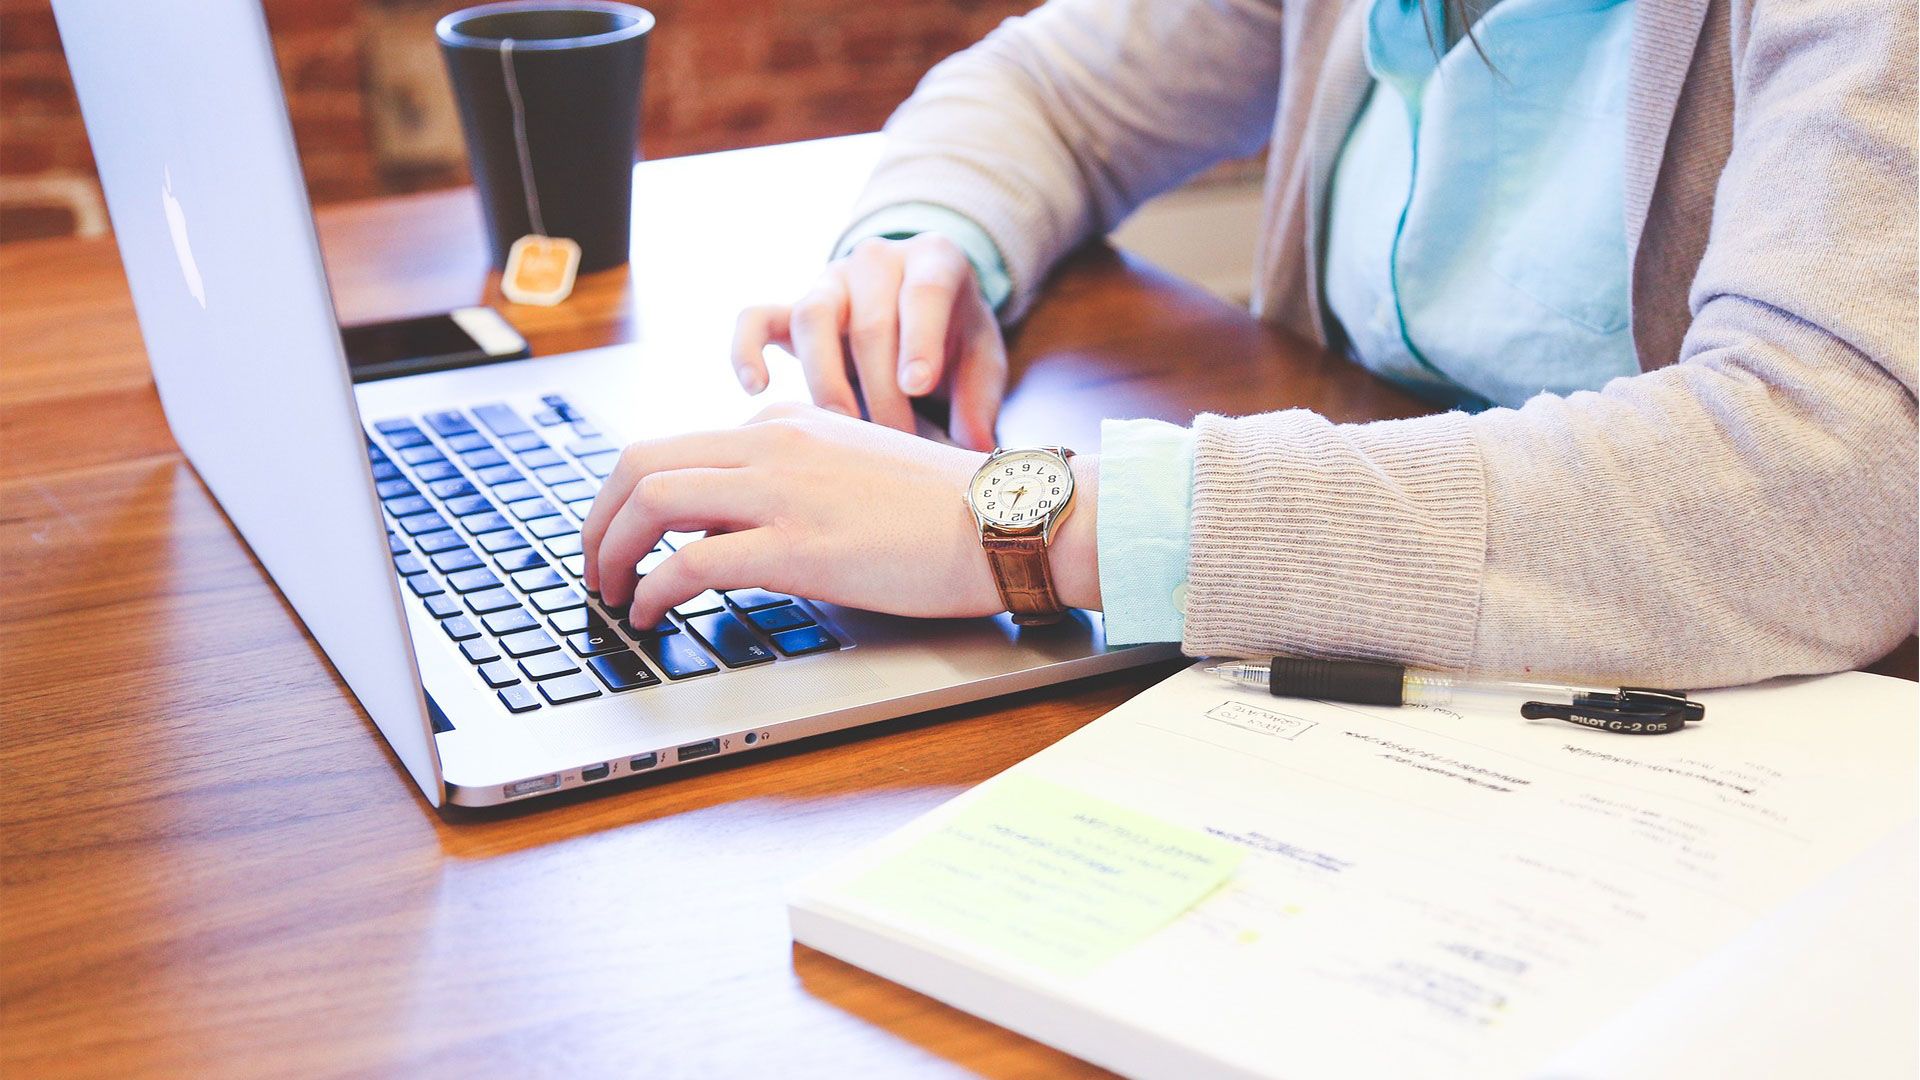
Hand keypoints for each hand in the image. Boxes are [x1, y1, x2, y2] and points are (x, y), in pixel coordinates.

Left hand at [581, 403, 1098, 628]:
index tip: (622, 537)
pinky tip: (651, 616)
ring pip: (651, 500)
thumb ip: (795, 481)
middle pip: (640, 462)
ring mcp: (783, 492)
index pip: (677, 447)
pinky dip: (653, 590)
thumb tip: (737, 527)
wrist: (1007, 519)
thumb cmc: (946, 510)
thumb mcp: (854, 471)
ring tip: (609, 594)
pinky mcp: (798, 546)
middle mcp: (772, 443)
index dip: (629, 498)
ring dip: (610, 551)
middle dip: (598, 518)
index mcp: (786, 424)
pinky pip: (691, 561)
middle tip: (593, 566)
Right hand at [730, 234, 1007, 450]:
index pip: (924, 292)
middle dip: (881, 389)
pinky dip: (747, 349)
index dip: (919, 339)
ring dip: (826, 380)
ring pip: (812, 318)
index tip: (917, 386)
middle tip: (896, 442)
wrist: (919, 305)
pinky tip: (756, 389)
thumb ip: (980, 399)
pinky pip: (755, 318)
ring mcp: (830, 282)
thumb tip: (975, 449)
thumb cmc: (955, 336)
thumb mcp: (982, 358)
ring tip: (842, 429)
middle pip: (869, 321)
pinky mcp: (791, 308)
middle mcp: (877, 261)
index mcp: (934, 260)